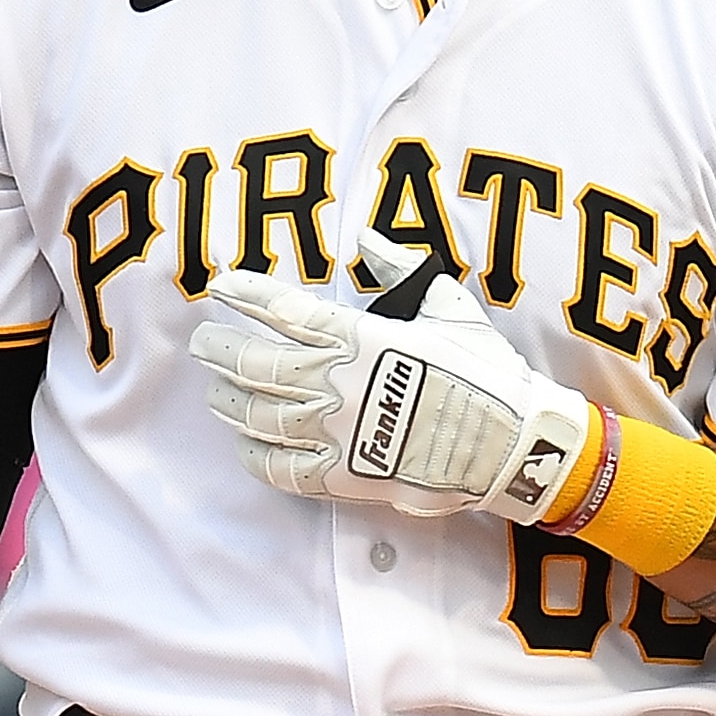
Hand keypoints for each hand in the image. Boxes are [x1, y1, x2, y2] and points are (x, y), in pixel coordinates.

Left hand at [190, 232, 594, 520]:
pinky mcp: (345, 476)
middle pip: (254, 364)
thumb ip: (402, 270)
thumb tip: (371, 239)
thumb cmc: (485, 370)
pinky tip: (245, 444)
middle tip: (202, 341)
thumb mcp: (449, 305)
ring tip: (215, 391)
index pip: (283, 310)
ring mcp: (337, 432)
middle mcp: (338, 382)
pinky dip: (255, 456)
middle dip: (218, 349)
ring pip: (258, 415)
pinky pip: (282, 469)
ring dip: (228, 400)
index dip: (245, 294)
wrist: (513, 443)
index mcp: (361, 337)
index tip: (218, 285)